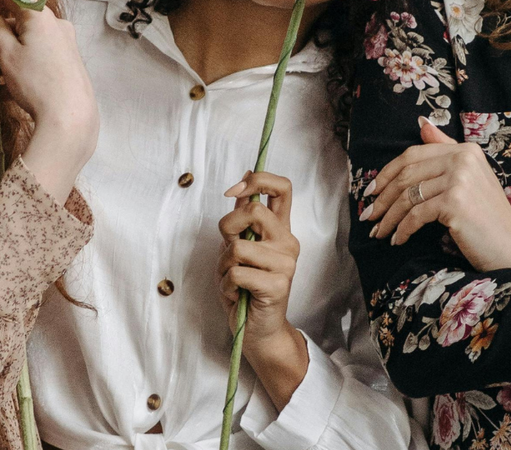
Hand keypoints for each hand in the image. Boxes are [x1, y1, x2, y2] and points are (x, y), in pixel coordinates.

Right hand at [0, 0, 97, 200]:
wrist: (70, 115)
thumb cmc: (35, 82)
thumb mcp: (7, 53)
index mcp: (40, 15)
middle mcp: (56, 23)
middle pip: (23, 15)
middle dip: (0, 25)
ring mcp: (65, 41)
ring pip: (31, 35)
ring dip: (10, 46)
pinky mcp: (69, 59)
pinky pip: (41, 51)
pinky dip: (24, 59)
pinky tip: (9, 83)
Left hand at [218, 171, 308, 409]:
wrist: (257, 331)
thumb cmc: (245, 290)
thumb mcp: (238, 250)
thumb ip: (241, 222)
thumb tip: (238, 189)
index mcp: (280, 230)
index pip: (282, 187)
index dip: (257, 180)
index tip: (233, 192)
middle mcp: (287, 242)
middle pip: (252, 210)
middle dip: (226, 227)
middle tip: (228, 252)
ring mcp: (286, 263)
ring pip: (237, 246)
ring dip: (223, 266)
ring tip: (232, 281)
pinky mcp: (277, 284)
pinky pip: (236, 272)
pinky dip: (226, 285)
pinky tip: (236, 294)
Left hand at [361, 118, 510, 270]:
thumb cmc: (487, 217)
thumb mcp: (468, 178)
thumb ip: (445, 149)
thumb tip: (421, 123)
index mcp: (464, 149)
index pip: (413, 154)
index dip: (387, 173)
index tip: (371, 191)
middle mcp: (462, 158)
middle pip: (406, 175)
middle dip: (382, 198)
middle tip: (368, 215)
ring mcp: (459, 179)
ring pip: (407, 196)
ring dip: (388, 217)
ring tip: (379, 232)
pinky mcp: (455, 202)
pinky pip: (415, 215)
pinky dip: (402, 229)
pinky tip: (397, 240)